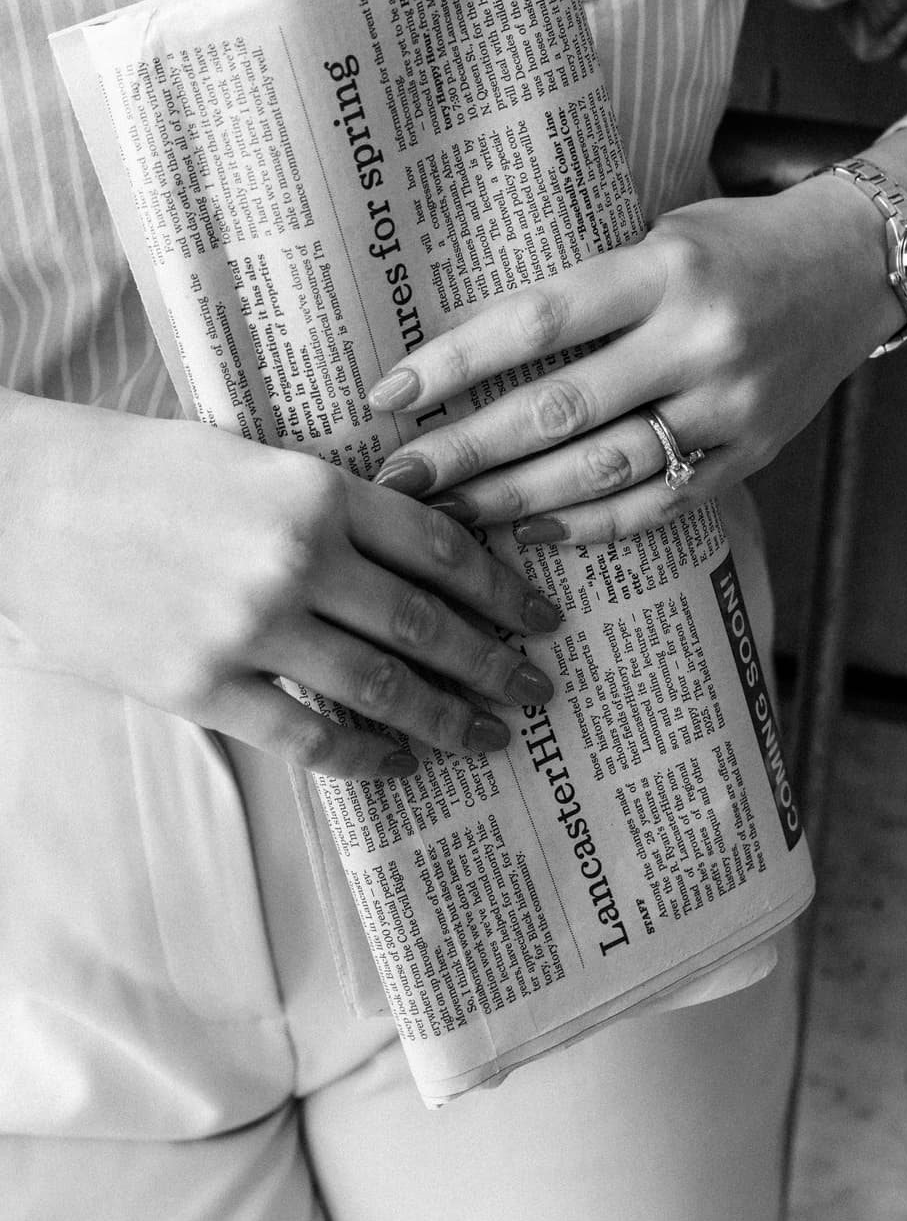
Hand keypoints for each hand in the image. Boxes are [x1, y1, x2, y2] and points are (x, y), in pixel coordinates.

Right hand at [0, 392, 561, 776]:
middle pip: (428, 625)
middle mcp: (300, 559)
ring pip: (383, 689)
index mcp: (318, 489)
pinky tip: (403, 764)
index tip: (542, 615)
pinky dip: (368, 756)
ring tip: (494, 735)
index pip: (442, 546)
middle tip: (539, 687)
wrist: (26, 501)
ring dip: (452, 718)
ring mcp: (252, 628)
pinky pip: (308, 736)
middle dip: (496, 662)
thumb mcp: (254, 456)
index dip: (503, 588)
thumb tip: (416, 549)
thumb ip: (333, 503)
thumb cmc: (142, 467)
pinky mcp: (203, 686)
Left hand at [369, 177, 897, 540]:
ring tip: (448, 515)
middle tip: (397, 479)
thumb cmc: (736, 242)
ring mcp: (732, 404)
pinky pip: (661, 502)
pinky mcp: (754, 452)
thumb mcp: (660, 235)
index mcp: (664, 269)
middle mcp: (699, 338)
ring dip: (515, 499)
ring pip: (605, 469)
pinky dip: (592, 525)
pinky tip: (531, 531)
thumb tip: (472, 350)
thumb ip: (587, 292)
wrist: (857, 265)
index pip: (538, 321)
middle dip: (467, 450)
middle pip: (560, 408)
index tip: (389, 395)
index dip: (456, 363)